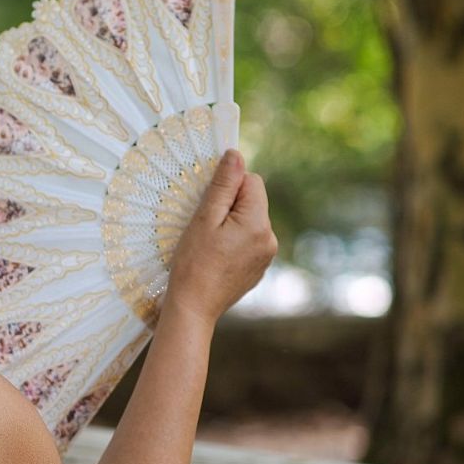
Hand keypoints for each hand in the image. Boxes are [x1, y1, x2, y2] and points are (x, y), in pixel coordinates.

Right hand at [166, 149, 276, 323]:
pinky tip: (217, 257)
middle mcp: (270, 238)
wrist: (194, 307)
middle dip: (230, 206)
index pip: (252, 181)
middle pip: (253, 201)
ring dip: (232, 223)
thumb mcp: (204, 219)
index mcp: (257, 223)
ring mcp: (267, 255)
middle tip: (206, 226)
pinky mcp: (260, 267)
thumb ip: (223, 186)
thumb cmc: (193, 263)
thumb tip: (236, 156)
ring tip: (210, 244)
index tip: (209, 206)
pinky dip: (234, 241)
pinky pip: (250, 241)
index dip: (228, 187)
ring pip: (251, 221)